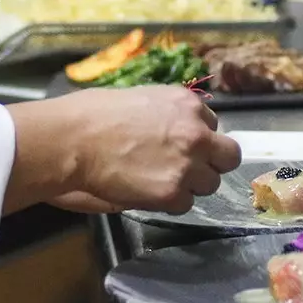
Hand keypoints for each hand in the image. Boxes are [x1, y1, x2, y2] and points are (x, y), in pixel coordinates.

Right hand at [4, 85, 241, 215]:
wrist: (74, 138)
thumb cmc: (93, 114)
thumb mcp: (141, 98)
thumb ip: (167, 115)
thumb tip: (172, 130)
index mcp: (187, 103)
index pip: (212, 126)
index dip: (197, 139)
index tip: (178, 147)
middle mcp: (196, 131)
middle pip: (229, 156)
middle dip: (211, 164)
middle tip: (185, 170)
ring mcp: (188, 163)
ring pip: (209, 184)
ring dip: (189, 186)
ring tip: (156, 181)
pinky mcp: (173, 192)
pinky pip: (185, 204)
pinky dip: (168, 202)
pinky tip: (145, 191)